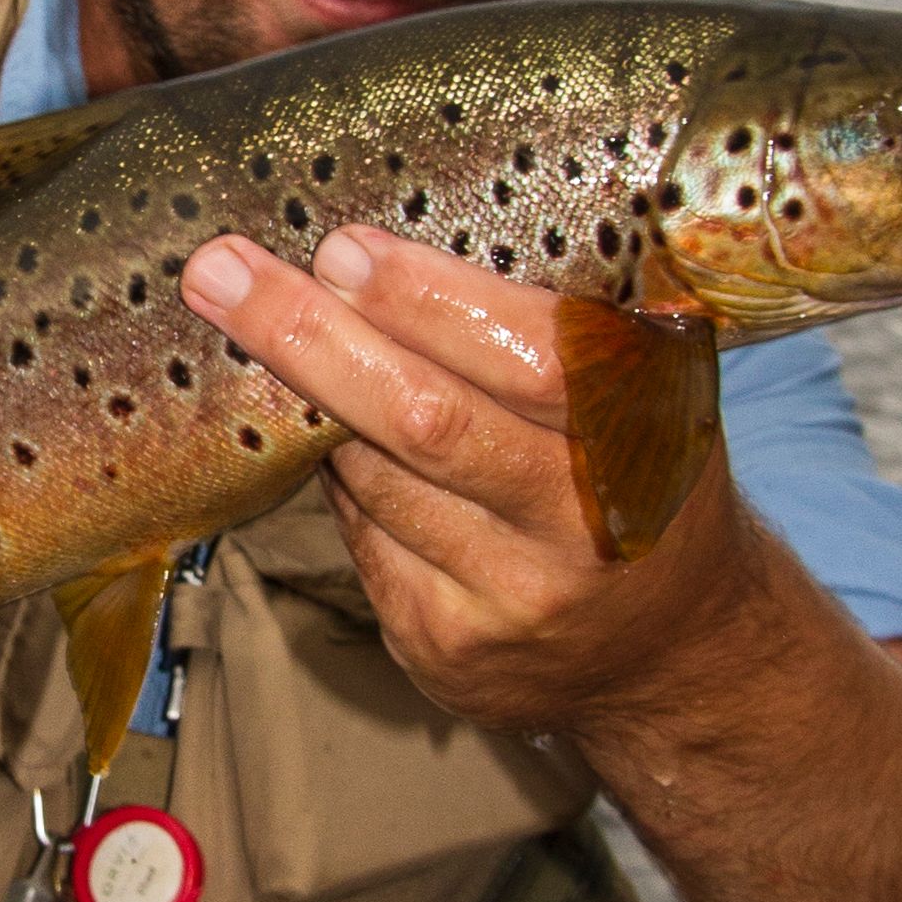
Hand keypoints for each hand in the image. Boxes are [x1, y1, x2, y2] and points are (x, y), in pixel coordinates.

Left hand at [181, 224, 901, 901]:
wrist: (680, 655)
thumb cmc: (648, 485)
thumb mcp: (653, 398)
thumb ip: (566, 334)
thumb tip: (402, 246)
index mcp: (648, 440)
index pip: (527, 359)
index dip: (426, 301)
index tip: (346, 248)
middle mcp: (585, 530)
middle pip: (423, 423)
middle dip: (309, 339)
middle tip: (221, 273)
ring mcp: (513, 605)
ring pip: (376, 483)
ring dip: (313, 405)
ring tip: (258, 329)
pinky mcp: (451, 654)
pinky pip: (365, 544)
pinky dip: (344, 485)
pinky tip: (336, 445)